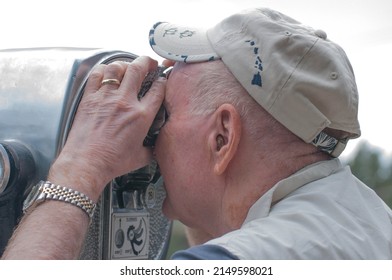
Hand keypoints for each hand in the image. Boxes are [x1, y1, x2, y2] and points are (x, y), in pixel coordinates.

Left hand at [49, 56, 165, 200]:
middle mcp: (124, 103)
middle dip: (146, 61)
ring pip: (116, 68)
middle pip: (138, 69)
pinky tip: (107, 73)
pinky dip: (103, 70)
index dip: (162, 81)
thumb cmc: (111, 162)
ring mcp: (106, 98)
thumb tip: (155, 146)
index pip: (158, 89)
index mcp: (141, 116)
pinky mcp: (90, 99)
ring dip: (125, 64)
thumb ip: (151, 148)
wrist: (86, 164)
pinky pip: (97, 75)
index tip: (161, 80)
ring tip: (128, 66)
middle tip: (149, 63)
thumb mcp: (141, 157)